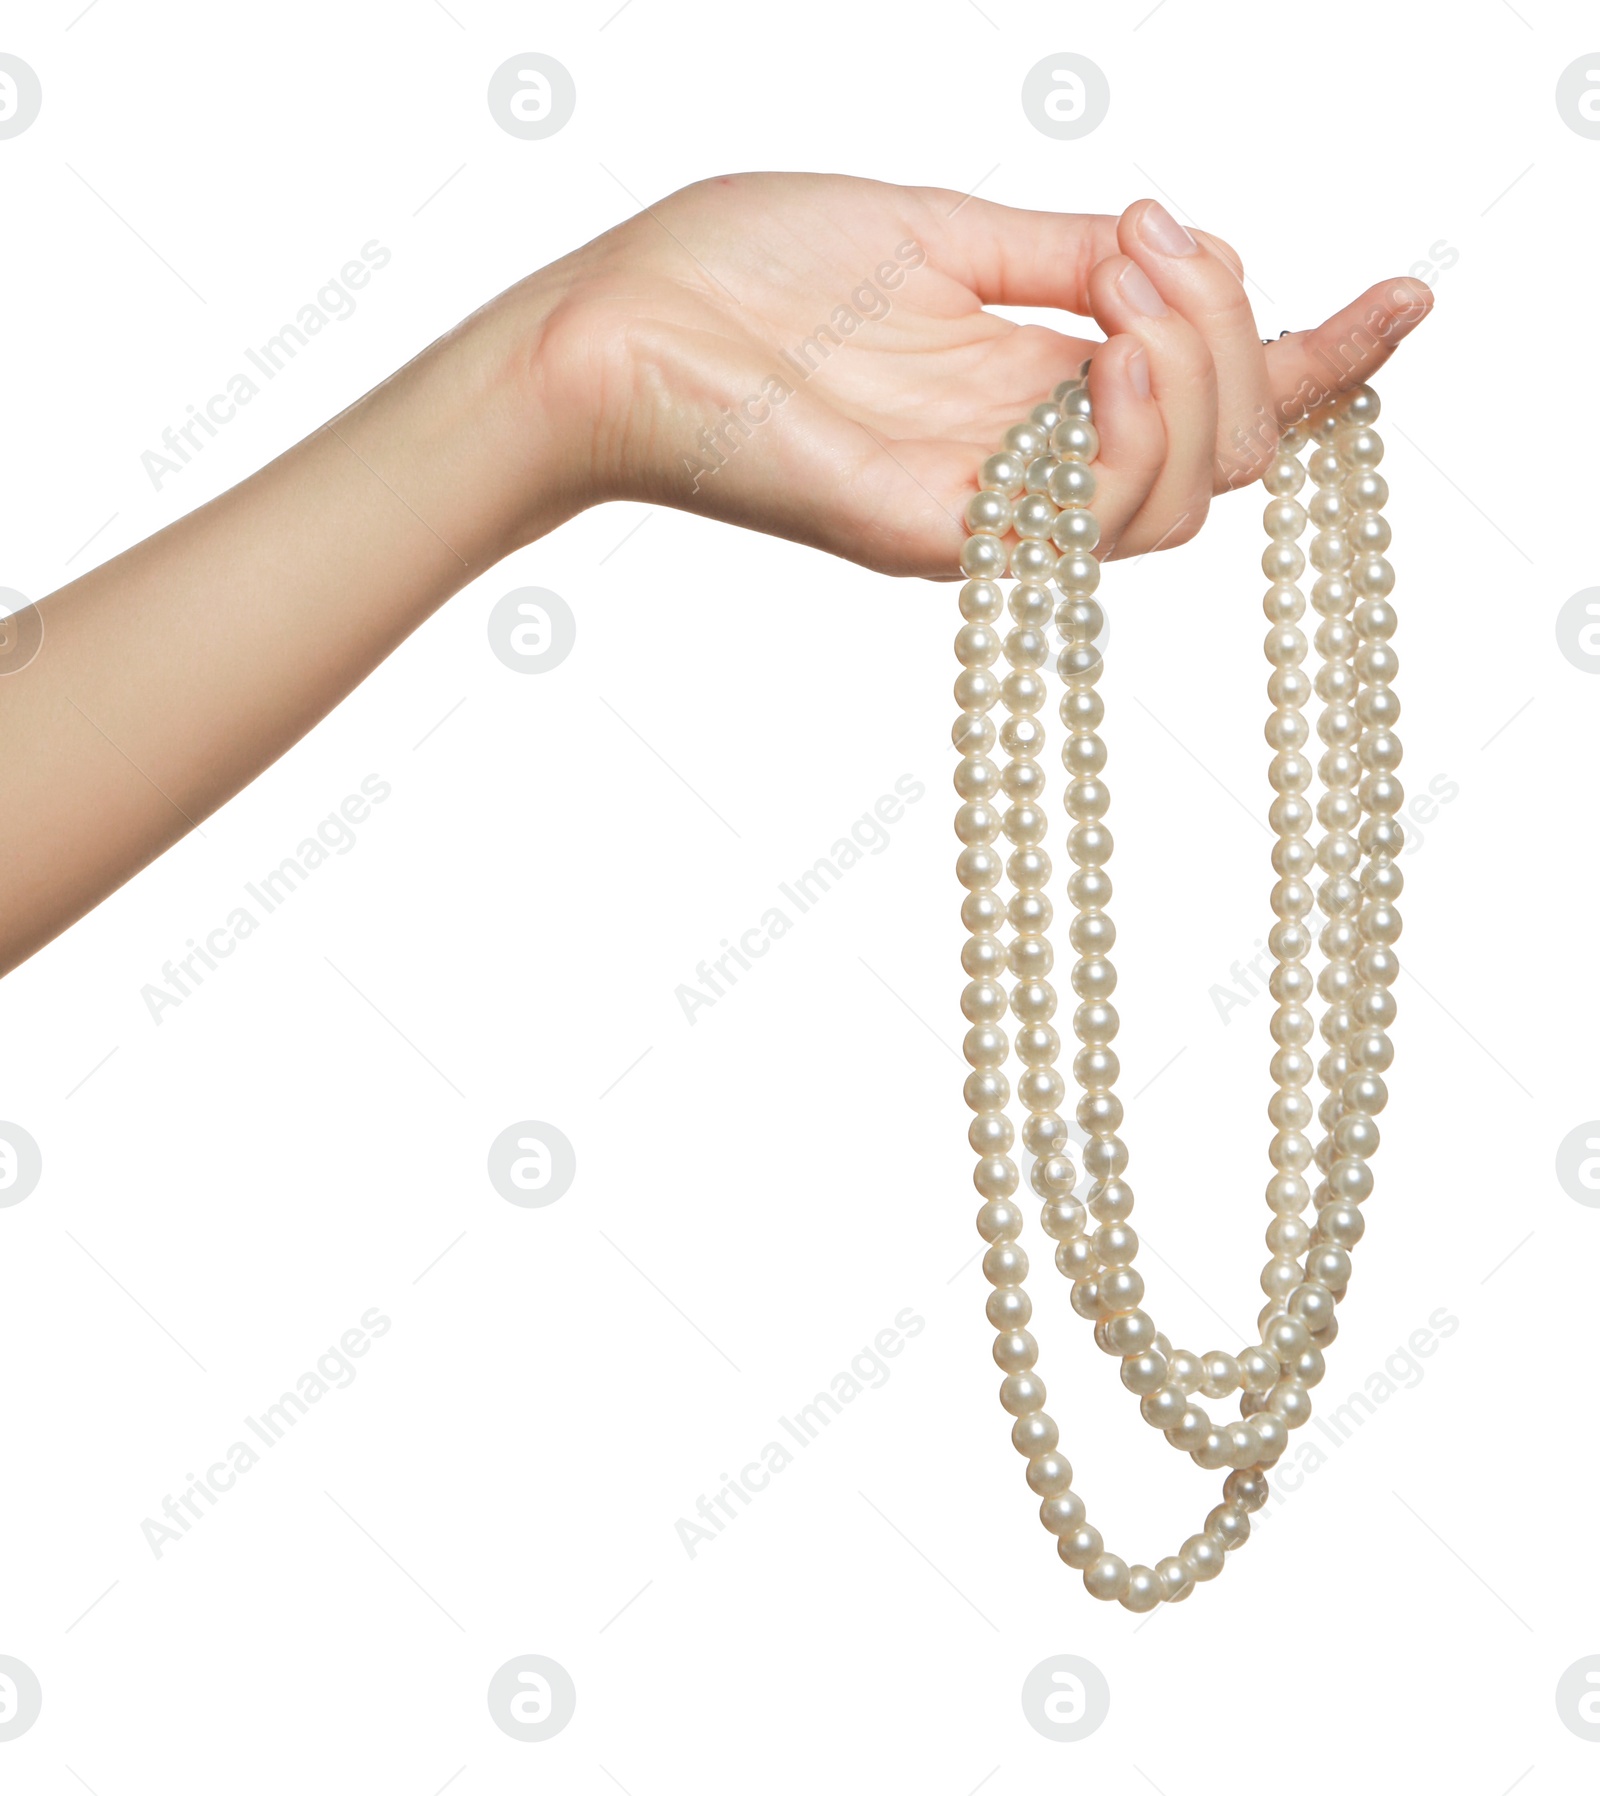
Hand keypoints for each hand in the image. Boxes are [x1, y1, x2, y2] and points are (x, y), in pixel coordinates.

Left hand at [508, 173, 1432, 576]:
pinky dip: (1134, 433)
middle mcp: (1027, 465)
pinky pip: (1087, 528)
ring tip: (1125, 273)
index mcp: (1034, 391)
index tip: (1403, 299)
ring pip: (1181, 501)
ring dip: (1195, 370)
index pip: (1211, 403)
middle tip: (1155, 240)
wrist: (619, 326)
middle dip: (1239, 334)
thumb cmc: (747, 273)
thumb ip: (1061, 257)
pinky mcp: (935, 539)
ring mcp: (987, 513)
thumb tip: (1172, 240)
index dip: (1318, 362)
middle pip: (1224, 459)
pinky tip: (1104, 349)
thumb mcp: (940, 233)